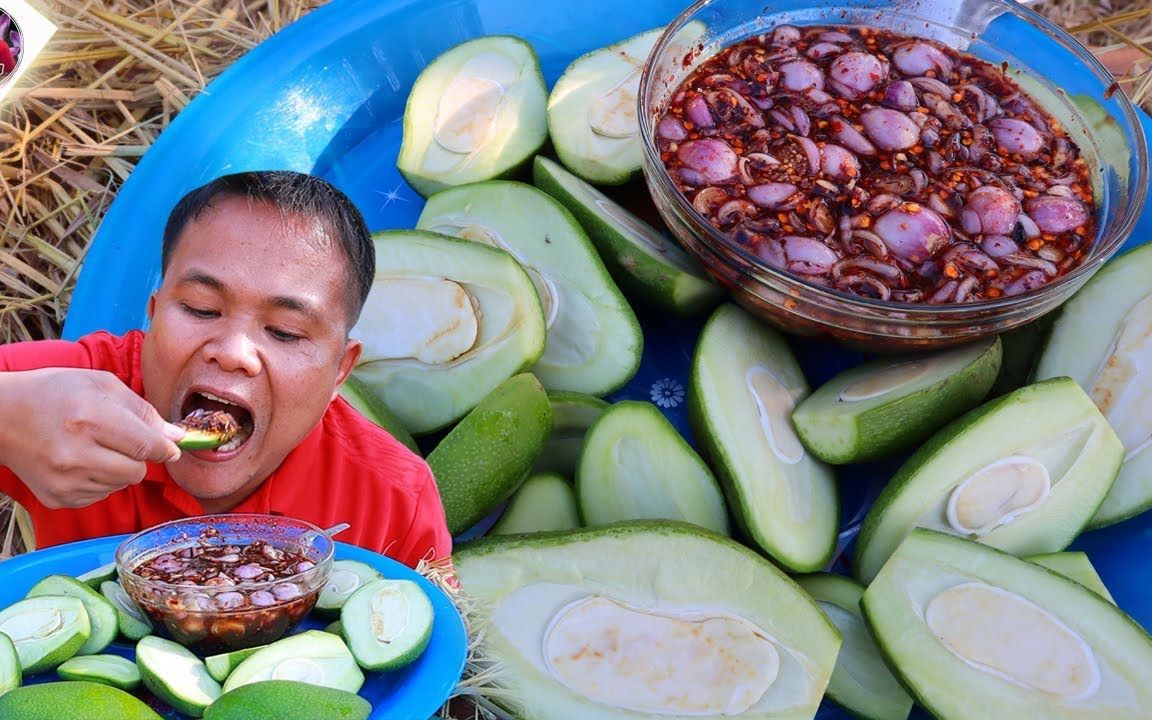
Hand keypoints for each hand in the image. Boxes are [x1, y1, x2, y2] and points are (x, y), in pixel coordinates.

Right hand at [0, 368, 185, 508]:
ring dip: (119, 468)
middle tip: (119, 439)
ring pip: (121, 485)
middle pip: (138, 471)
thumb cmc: (54, 393)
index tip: (171, 446)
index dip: (166, 448)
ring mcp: (64, 480)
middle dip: (139, 457)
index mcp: (90, 419)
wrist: (2, 416)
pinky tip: (80, 461)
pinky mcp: (57, 498)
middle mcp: (76, 454)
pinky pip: (100, 495)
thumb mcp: (102, 385)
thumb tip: (176, 437)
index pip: (147, 446)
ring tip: (94, 447)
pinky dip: (100, 480)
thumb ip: (143, 411)